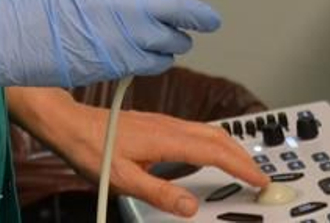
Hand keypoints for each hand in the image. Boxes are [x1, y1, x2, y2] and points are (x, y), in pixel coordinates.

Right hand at [0, 0, 219, 93]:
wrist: (20, 35)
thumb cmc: (45, 3)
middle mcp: (136, 7)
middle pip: (186, 13)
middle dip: (195, 17)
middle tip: (196, 17)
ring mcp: (132, 40)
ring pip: (175, 44)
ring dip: (173, 41)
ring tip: (161, 37)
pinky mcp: (124, 66)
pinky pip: (155, 64)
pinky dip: (156, 60)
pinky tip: (145, 54)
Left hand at [39, 102, 267, 218]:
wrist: (71, 124)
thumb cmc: (92, 149)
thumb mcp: (123, 180)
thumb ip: (159, 193)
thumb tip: (190, 206)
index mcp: (167, 139)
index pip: (215, 152)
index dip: (241, 166)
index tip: (259, 179)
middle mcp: (169, 126)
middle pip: (218, 137)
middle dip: (243, 155)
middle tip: (259, 176)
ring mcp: (163, 123)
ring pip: (208, 131)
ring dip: (230, 147)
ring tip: (242, 166)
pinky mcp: (156, 124)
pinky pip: (195, 130)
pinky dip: (213, 143)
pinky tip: (209, 154)